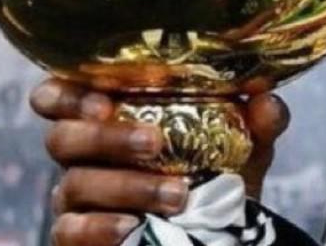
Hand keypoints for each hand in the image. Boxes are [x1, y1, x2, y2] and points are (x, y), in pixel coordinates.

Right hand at [31, 78, 289, 245]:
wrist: (221, 227)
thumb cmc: (217, 171)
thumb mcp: (244, 144)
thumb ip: (259, 121)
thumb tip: (267, 101)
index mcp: (110, 114)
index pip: (58, 95)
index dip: (66, 94)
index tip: (103, 99)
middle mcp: (82, 153)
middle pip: (62, 137)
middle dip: (107, 137)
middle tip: (155, 142)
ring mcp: (76, 197)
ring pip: (74, 184)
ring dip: (127, 186)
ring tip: (177, 193)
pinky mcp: (75, 235)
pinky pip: (70, 231)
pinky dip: (100, 228)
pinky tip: (130, 226)